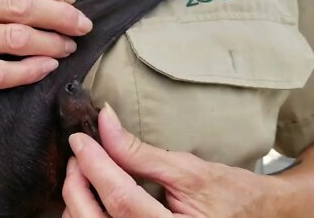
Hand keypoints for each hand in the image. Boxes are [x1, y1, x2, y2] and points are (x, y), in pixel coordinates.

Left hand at [62, 104, 290, 217]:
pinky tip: (91, 191)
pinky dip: (86, 211)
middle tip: (79, 154)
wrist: (254, 215)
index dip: (96, 165)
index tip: (80, 140)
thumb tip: (105, 123)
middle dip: (78, 184)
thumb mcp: (188, 170)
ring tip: (85, 169)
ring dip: (77, 198)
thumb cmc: (229, 194)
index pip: (121, 198)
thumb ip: (141, 152)